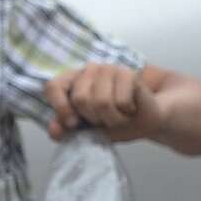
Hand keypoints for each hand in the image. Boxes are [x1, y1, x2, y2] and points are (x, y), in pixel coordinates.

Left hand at [45, 63, 162, 141]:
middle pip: (80, 98)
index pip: (54, 87)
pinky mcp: (128, 73)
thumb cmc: (114, 123)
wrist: (146, 121)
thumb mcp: (87, 132)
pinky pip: (120, 101)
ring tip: (120, 116)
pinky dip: (126, 113)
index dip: (60, 107)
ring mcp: (109, 68)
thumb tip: (54, 130)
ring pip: (102, 102)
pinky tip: (131, 108)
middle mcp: (89, 70)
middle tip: (106, 120)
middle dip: (95, 118)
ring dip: (113, 119)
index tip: (72, 124)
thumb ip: (68, 130)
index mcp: (73, 82)